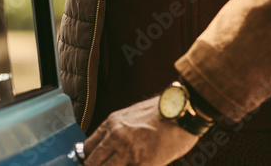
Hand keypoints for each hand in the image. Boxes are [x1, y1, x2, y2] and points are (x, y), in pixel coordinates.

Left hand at [83, 97, 198, 164]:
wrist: (182, 111)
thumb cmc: (163, 112)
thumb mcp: (134, 114)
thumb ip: (120, 129)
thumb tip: (112, 144)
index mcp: (112, 123)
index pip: (88, 146)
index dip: (90, 158)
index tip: (93, 163)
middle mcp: (116, 137)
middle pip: (93, 162)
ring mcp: (128, 152)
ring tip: (122, 164)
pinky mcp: (143, 164)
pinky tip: (134, 165)